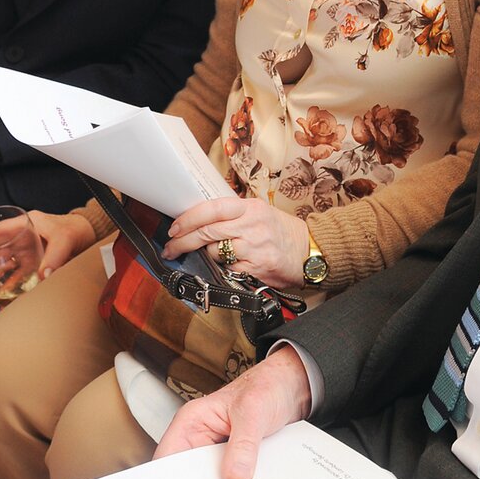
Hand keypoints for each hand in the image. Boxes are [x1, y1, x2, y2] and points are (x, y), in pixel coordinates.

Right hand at [0, 210, 95, 306]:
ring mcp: (27, 251)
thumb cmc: (77, 229)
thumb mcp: (65, 238)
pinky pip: (17, 277)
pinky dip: (8, 289)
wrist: (92, 235)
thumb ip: (55, 256)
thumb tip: (43, 276)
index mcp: (25, 225)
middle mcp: (22, 238)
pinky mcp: (35, 264)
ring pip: (3, 268)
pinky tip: (0, 302)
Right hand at [153, 346, 312, 478]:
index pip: (168, 461)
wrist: (291, 386)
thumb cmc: (267, 386)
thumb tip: (235, 478)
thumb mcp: (254, 412)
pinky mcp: (234, 462)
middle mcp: (199, 440)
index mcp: (191, 423)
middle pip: (188, 478)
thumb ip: (243, 445)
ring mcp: (217, 453)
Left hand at [164, 197, 310, 289]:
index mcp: (250, 208)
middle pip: (207, 233)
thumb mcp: (259, 213)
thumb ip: (232, 214)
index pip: (212, 209)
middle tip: (170, 249)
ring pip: (215, 253)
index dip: (188, 219)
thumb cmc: (281, 232)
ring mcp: (255, 248)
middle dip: (183, 242)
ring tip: (221, 255)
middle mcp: (252, 226)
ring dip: (209, 256)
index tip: (174, 228)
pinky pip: (228, 270)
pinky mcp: (257, 268)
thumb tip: (196, 220)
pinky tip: (235, 266)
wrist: (309, 251)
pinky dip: (225, 269)